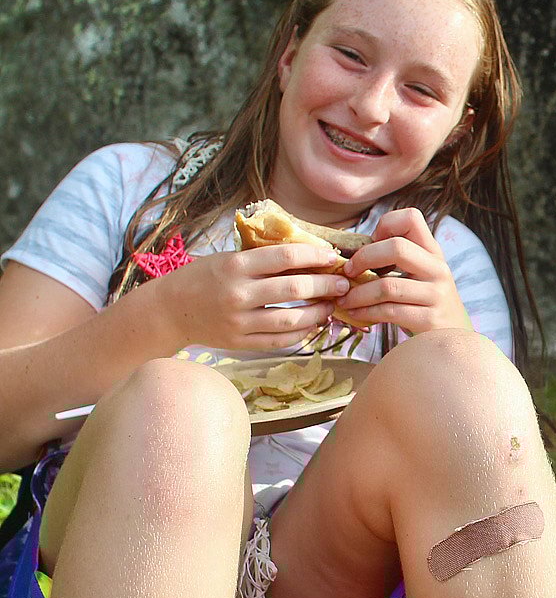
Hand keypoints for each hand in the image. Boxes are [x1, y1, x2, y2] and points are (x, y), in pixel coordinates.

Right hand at [152, 244, 351, 350]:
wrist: (170, 310)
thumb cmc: (204, 277)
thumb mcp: (228, 257)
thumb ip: (263, 257)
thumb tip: (310, 254)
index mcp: (235, 265)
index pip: (285, 256)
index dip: (315, 256)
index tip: (332, 257)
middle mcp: (238, 294)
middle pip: (295, 288)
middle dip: (326, 285)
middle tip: (343, 284)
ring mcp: (239, 322)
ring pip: (292, 319)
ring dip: (320, 312)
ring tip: (331, 306)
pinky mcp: (240, 343)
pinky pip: (281, 340)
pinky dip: (303, 333)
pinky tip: (313, 324)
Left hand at [336, 208, 470, 335]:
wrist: (453, 338)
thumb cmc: (426, 303)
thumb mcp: (420, 275)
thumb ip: (398, 260)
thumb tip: (350, 253)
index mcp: (433, 252)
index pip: (411, 218)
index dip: (385, 225)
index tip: (370, 243)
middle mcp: (438, 269)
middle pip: (397, 248)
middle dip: (364, 258)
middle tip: (348, 271)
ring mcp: (436, 295)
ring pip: (387, 286)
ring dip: (357, 294)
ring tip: (343, 300)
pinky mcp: (429, 320)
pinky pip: (389, 312)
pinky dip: (365, 312)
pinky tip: (356, 314)